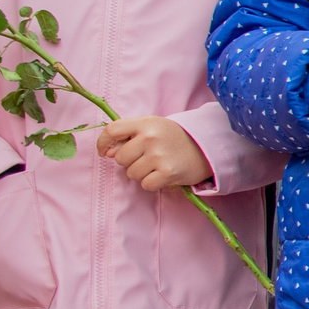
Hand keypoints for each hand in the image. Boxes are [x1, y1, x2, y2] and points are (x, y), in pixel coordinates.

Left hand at [95, 116, 212, 191]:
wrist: (206, 148)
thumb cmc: (173, 138)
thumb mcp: (152, 129)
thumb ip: (128, 136)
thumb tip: (107, 153)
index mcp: (145, 123)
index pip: (112, 130)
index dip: (103, 143)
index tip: (105, 152)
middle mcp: (151, 137)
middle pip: (120, 158)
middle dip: (129, 161)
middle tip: (145, 158)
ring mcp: (159, 155)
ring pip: (131, 173)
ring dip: (141, 173)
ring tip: (156, 166)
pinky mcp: (168, 172)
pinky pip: (145, 184)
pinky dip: (152, 183)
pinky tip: (162, 175)